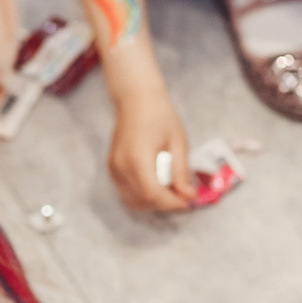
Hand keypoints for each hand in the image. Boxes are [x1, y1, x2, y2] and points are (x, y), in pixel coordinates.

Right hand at [109, 83, 195, 212]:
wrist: (136, 98)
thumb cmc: (159, 115)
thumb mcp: (177, 142)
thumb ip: (181, 172)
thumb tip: (189, 195)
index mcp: (138, 159)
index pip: (153, 195)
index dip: (173, 203)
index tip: (189, 201)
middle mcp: (121, 167)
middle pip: (143, 202)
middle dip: (165, 204)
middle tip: (183, 196)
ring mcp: (114, 169)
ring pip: (133, 201)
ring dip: (154, 202)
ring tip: (172, 191)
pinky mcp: (112, 168)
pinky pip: (127, 192)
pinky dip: (143, 195)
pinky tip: (158, 185)